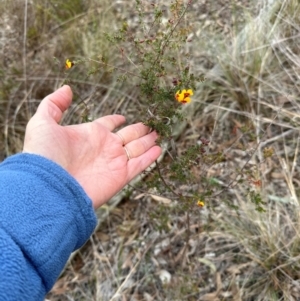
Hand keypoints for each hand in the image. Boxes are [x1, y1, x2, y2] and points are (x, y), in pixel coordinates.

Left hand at [23, 85, 160, 207]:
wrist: (48, 187)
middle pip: (128, 135)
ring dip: (148, 141)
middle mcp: (105, 147)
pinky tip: (158, 149)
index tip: (123, 117)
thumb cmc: (43, 155)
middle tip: (151, 125)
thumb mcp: (43, 123)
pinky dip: (150, 158)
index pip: (108, 124)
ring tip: (157, 134)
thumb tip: (67, 88)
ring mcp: (114, 161)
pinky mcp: (121, 176)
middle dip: (139, 130)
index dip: (116, 119)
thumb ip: (54, 104)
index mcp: (91, 134)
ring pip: (137, 148)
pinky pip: (140, 165)